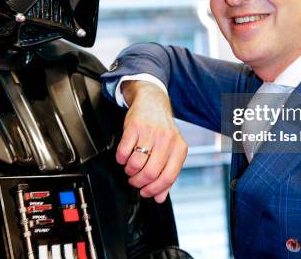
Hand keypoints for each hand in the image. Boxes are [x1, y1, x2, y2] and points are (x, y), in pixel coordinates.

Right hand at [116, 81, 187, 202]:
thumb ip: (167, 174)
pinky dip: (121, 159)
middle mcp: (167, 140)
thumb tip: (160, 197)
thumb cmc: (162, 129)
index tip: (145, 192)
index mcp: (179, 148)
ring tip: (130, 167)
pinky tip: (124, 156)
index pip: (168, 177)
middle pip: (150, 173)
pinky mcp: (135, 127)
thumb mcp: (171, 150)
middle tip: (134, 180)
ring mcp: (151, 133)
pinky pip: (124, 152)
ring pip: (136, 164)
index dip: (154, 190)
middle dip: (138, 182)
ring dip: (129, 171)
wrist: (153, 102)